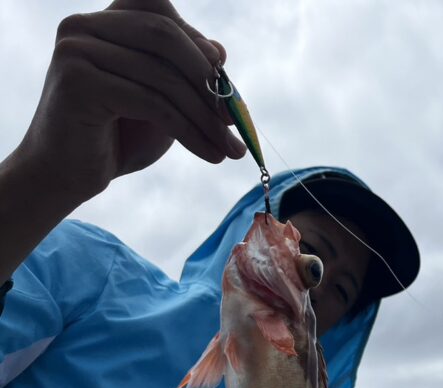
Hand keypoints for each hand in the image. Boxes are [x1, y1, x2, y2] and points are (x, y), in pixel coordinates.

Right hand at [17, 0, 245, 205]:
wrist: (67, 175)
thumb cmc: (116, 137)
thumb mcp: (160, 99)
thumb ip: (183, 74)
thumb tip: (219, 49)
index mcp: (103, 22)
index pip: (161, 13)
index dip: (197, 43)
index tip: (225, 81)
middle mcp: (83, 25)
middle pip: (165, 37)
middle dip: (208, 81)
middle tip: (236, 119)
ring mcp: (76, 50)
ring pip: (164, 76)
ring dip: (205, 117)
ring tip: (230, 148)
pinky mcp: (77, 81)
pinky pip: (152, 103)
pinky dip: (189, 131)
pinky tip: (210, 154)